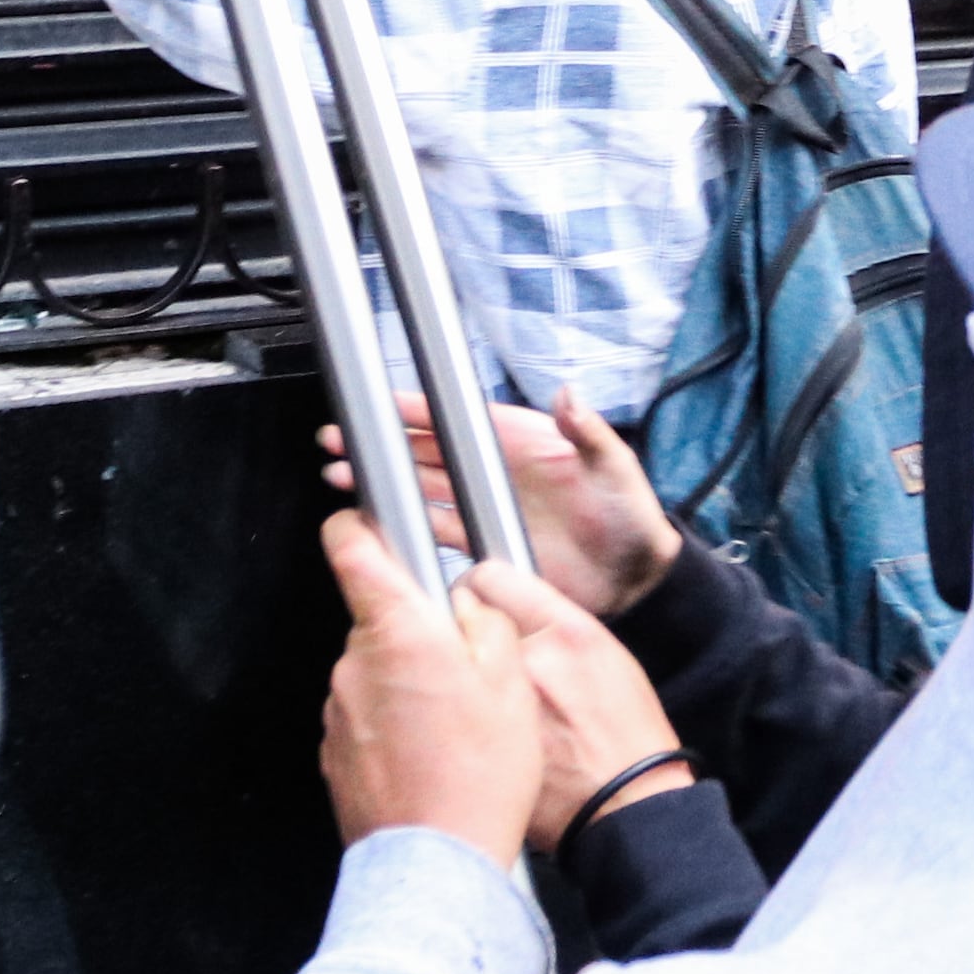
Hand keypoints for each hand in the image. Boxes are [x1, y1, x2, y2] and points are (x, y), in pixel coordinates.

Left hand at [315, 512, 536, 861]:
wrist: (439, 863)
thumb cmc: (481, 775)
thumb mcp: (511, 682)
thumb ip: (485, 621)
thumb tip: (464, 600)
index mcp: (397, 629)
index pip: (349, 545)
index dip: (358, 523)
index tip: (374, 523)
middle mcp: (354, 662)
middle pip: (377, 617)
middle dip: (415, 630)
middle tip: (463, 667)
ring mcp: (338, 710)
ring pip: (375, 670)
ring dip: (407, 682)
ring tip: (453, 725)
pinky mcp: (335, 752)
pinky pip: (367, 717)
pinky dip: (395, 725)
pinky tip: (431, 756)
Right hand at [322, 384, 681, 615]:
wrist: (635, 579)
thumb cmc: (631, 517)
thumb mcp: (616, 468)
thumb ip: (589, 432)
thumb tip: (568, 393)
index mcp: (521, 439)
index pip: (458, 419)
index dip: (418, 410)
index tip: (379, 404)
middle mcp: (496, 469)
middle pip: (427, 449)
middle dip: (383, 442)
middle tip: (338, 440)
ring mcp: (487, 505)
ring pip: (422, 486)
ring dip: (384, 479)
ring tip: (341, 474)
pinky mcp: (485, 541)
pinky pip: (436, 525)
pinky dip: (405, 520)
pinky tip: (378, 517)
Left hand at [464, 564, 690, 851]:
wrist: (628, 807)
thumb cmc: (626, 735)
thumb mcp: (604, 653)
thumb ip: (551, 619)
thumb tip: (504, 599)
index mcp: (563, 631)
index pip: (490, 576)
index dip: (478, 586)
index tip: (475, 597)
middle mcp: (528, 661)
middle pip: (460, 619)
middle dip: (463, 630)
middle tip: (476, 650)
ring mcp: (499, 707)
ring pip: (448, 666)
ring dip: (454, 673)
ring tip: (477, 697)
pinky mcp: (479, 744)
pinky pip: (448, 711)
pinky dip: (452, 716)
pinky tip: (477, 734)